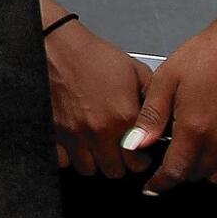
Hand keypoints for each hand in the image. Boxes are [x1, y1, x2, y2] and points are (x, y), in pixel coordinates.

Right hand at [44, 18, 153, 177]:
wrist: (58, 46)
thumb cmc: (93, 56)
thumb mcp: (136, 72)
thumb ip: (152, 101)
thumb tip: (164, 122)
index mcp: (122, 117)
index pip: (138, 163)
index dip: (141, 160)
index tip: (138, 153)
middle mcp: (98, 130)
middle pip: (114, 171)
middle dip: (119, 163)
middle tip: (119, 150)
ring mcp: (72, 133)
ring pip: (88, 169)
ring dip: (95, 161)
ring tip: (98, 147)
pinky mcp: (52, 131)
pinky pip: (63, 161)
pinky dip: (70, 156)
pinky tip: (76, 143)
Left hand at [126, 23, 216, 192]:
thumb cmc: (206, 56)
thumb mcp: (165, 80)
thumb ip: (150, 117)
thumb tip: (133, 145)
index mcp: (195, 128)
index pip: (174, 172)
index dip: (159, 183)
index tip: (152, 187)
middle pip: (196, 175)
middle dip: (180, 169)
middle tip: (175, 152)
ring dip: (206, 170)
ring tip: (198, 148)